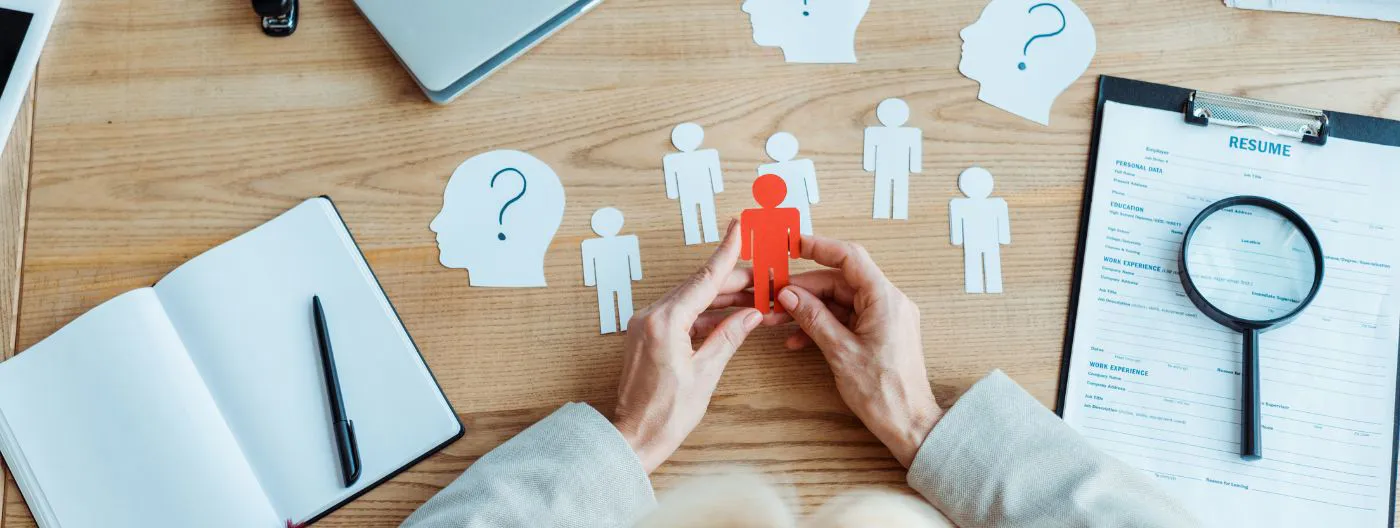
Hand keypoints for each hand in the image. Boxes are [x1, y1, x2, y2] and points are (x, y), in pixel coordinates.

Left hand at [613, 220, 765, 472]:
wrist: (631, 438)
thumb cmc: (664, 415)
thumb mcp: (705, 374)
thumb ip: (728, 338)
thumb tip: (751, 315)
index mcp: (665, 322)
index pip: (704, 279)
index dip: (726, 252)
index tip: (739, 227)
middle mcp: (651, 316)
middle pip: (700, 287)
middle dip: (734, 281)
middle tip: (765, 277)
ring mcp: (646, 325)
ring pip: (692, 300)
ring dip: (723, 298)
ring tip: (755, 297)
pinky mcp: (647, 336)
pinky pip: (682, 315)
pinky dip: (706, 314)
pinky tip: (730, 316)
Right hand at [774, 236, 942, 466]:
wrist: (910, 424)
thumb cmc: (885, 392)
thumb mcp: (840, 352)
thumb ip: (814, 318)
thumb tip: (790, 295)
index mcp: (885, 299)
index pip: (850, 257)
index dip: (820, 246)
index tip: (793, 245)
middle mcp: (889, 302)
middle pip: (839, 281)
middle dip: (804, 289)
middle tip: (774, 297)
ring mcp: (884, 318)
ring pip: (839, 301)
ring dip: (808, 309)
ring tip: (777, 320)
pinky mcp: (879, 333)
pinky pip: (846, 318)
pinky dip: (822, 325)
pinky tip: (797, 339)